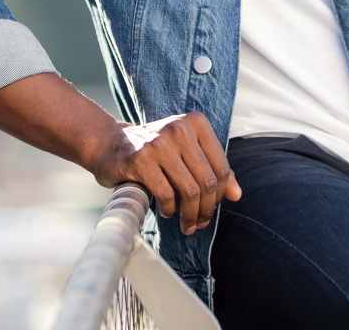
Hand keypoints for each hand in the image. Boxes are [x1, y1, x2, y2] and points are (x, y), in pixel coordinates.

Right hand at [94, 112, 241, 235]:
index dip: (220, 195)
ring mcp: (159, 143)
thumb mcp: (186, 151)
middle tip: (199, 224)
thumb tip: (237, 195)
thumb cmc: (154, 150)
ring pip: (189, 190)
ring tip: (186, 224)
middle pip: (207, 181)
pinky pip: (166, 194)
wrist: (110, 143)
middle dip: (206, 209)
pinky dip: (170, 209)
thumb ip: (212, 169)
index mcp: (195, 123)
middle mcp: (179, 128)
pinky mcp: (140, 159)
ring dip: (190, 215)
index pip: (220, 166)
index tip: (212, 209)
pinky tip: (167, 211)